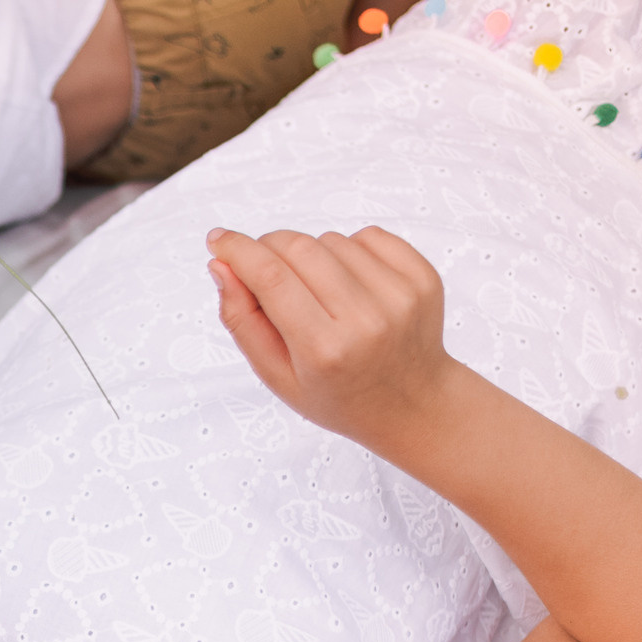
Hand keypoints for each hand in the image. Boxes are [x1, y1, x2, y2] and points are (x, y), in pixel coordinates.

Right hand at [206, 226, 459, 451]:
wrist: (412, 405)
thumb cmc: (336, 395)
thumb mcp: (276, 376)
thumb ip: (243, 321)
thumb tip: (221, 265)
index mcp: (323, 351)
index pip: (270, 277)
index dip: (237, 250)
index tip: (218, 240)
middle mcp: (366, 320)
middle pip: (299, 249)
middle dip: (269, 248)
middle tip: (262, 268)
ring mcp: (400, 296)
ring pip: (332, 240)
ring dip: (312, 256)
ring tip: (319, 294)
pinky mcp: (423, 277)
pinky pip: (369, 236)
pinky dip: (349, 250)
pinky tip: (350, 285)